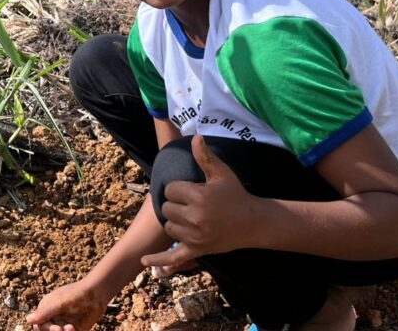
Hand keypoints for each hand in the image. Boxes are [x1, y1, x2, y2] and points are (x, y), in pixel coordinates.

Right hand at [26, 280, 106, 330]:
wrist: (97, 294)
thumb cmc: (76, 294)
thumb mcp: (59, 303)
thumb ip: (44, 312)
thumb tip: (27, 320)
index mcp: (46, 308)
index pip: (39, 323)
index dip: (45, 328)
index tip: (55, 328)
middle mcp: (54, 317)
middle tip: (62, 329)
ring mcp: (64, 323)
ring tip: (71, 328)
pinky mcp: (75, 329)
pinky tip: (74, 329)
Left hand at [141, 135, 255, 267]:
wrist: (252, 222)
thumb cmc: (236, 194)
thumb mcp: (222, 173)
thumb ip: (205, 157)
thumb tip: (196, 137)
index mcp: (198, 197)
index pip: (171, 190)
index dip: (179, 189)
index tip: (192, 190)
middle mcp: (194, 217)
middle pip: (167, 208)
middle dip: (177, 205)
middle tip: (193, 204)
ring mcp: (195, 236)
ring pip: (169, 227)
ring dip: (176, 222)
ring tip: (192, 218)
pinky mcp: (197, 250)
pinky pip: (173, 257)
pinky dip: (159, 260)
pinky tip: (144, 260)